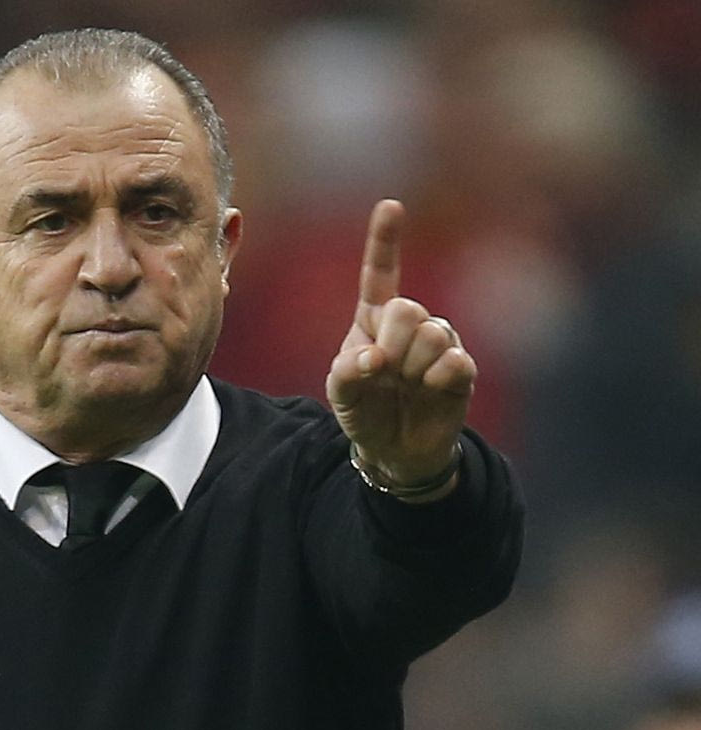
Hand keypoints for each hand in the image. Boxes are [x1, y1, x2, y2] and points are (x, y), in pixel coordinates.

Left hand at [325, 199, 474, 493]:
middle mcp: (410, 324)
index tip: (391, 206)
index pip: (380, 274)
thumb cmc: (363, 409)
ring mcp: (439, 344)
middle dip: (391, 343)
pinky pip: (455, 362)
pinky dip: (435, 380)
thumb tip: (376, 358)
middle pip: (408, 309)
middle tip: (385, 370)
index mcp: (374, 318)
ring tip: (406, 386)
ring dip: (412, 368)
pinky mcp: (462, 370)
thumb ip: (348, 371)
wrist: (393, 450)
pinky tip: (429, 391)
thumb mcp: (341, 391)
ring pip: (433, 334)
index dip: (385, 241)